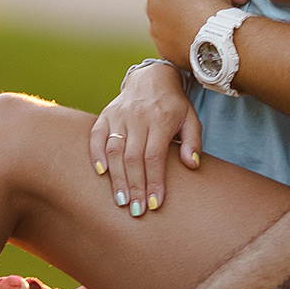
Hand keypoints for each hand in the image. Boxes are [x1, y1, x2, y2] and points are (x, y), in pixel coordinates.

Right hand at [89, 62, 199, 214]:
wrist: (151, 78)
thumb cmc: (173, 106)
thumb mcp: (191, 120)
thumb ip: (193, 142)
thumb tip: (191, 165)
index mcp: (161, 119)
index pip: (155, 156)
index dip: (154, 181)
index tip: (154, 203)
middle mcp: (138, 116)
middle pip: (133, 157)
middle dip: (135, 186)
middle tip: (137, 211)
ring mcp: (119, 115)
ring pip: (114, 150)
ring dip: (116, 178)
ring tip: (121, 200)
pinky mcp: (105, 114)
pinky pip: (96, 135)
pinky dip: (96, 154)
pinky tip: (101, 173)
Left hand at [144, 0, 234, 65]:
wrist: (213, 35)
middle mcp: (150, 10)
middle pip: (160, 2)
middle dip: (174, 1)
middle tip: (198, 1)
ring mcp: (157, 33)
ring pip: (166, 24)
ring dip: (178, 22)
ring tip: (201, 21)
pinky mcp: (167, 52)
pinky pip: (173, 44)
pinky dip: (183, 41)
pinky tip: (199, 38)